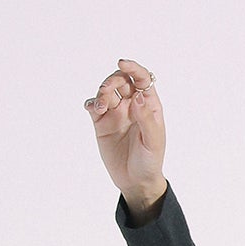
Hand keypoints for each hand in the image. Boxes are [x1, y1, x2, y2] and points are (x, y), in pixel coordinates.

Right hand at [83, 57, 166, 202]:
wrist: (136, 182)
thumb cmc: (150, 161)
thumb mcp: (153, 142)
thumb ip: (146, 119)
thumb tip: (138, 96)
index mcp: (148, 105)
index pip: (141, 78)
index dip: (133, 67)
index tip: (122, 63)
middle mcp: (131, 105)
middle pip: (121, 80)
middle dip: (113, 80)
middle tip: (107, 91)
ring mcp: (116, 113)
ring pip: (106, 91)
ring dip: (101, 92)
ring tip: (101, 106)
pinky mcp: (102, 123)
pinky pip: (94, 105)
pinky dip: (91, 102)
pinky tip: (93, 108)